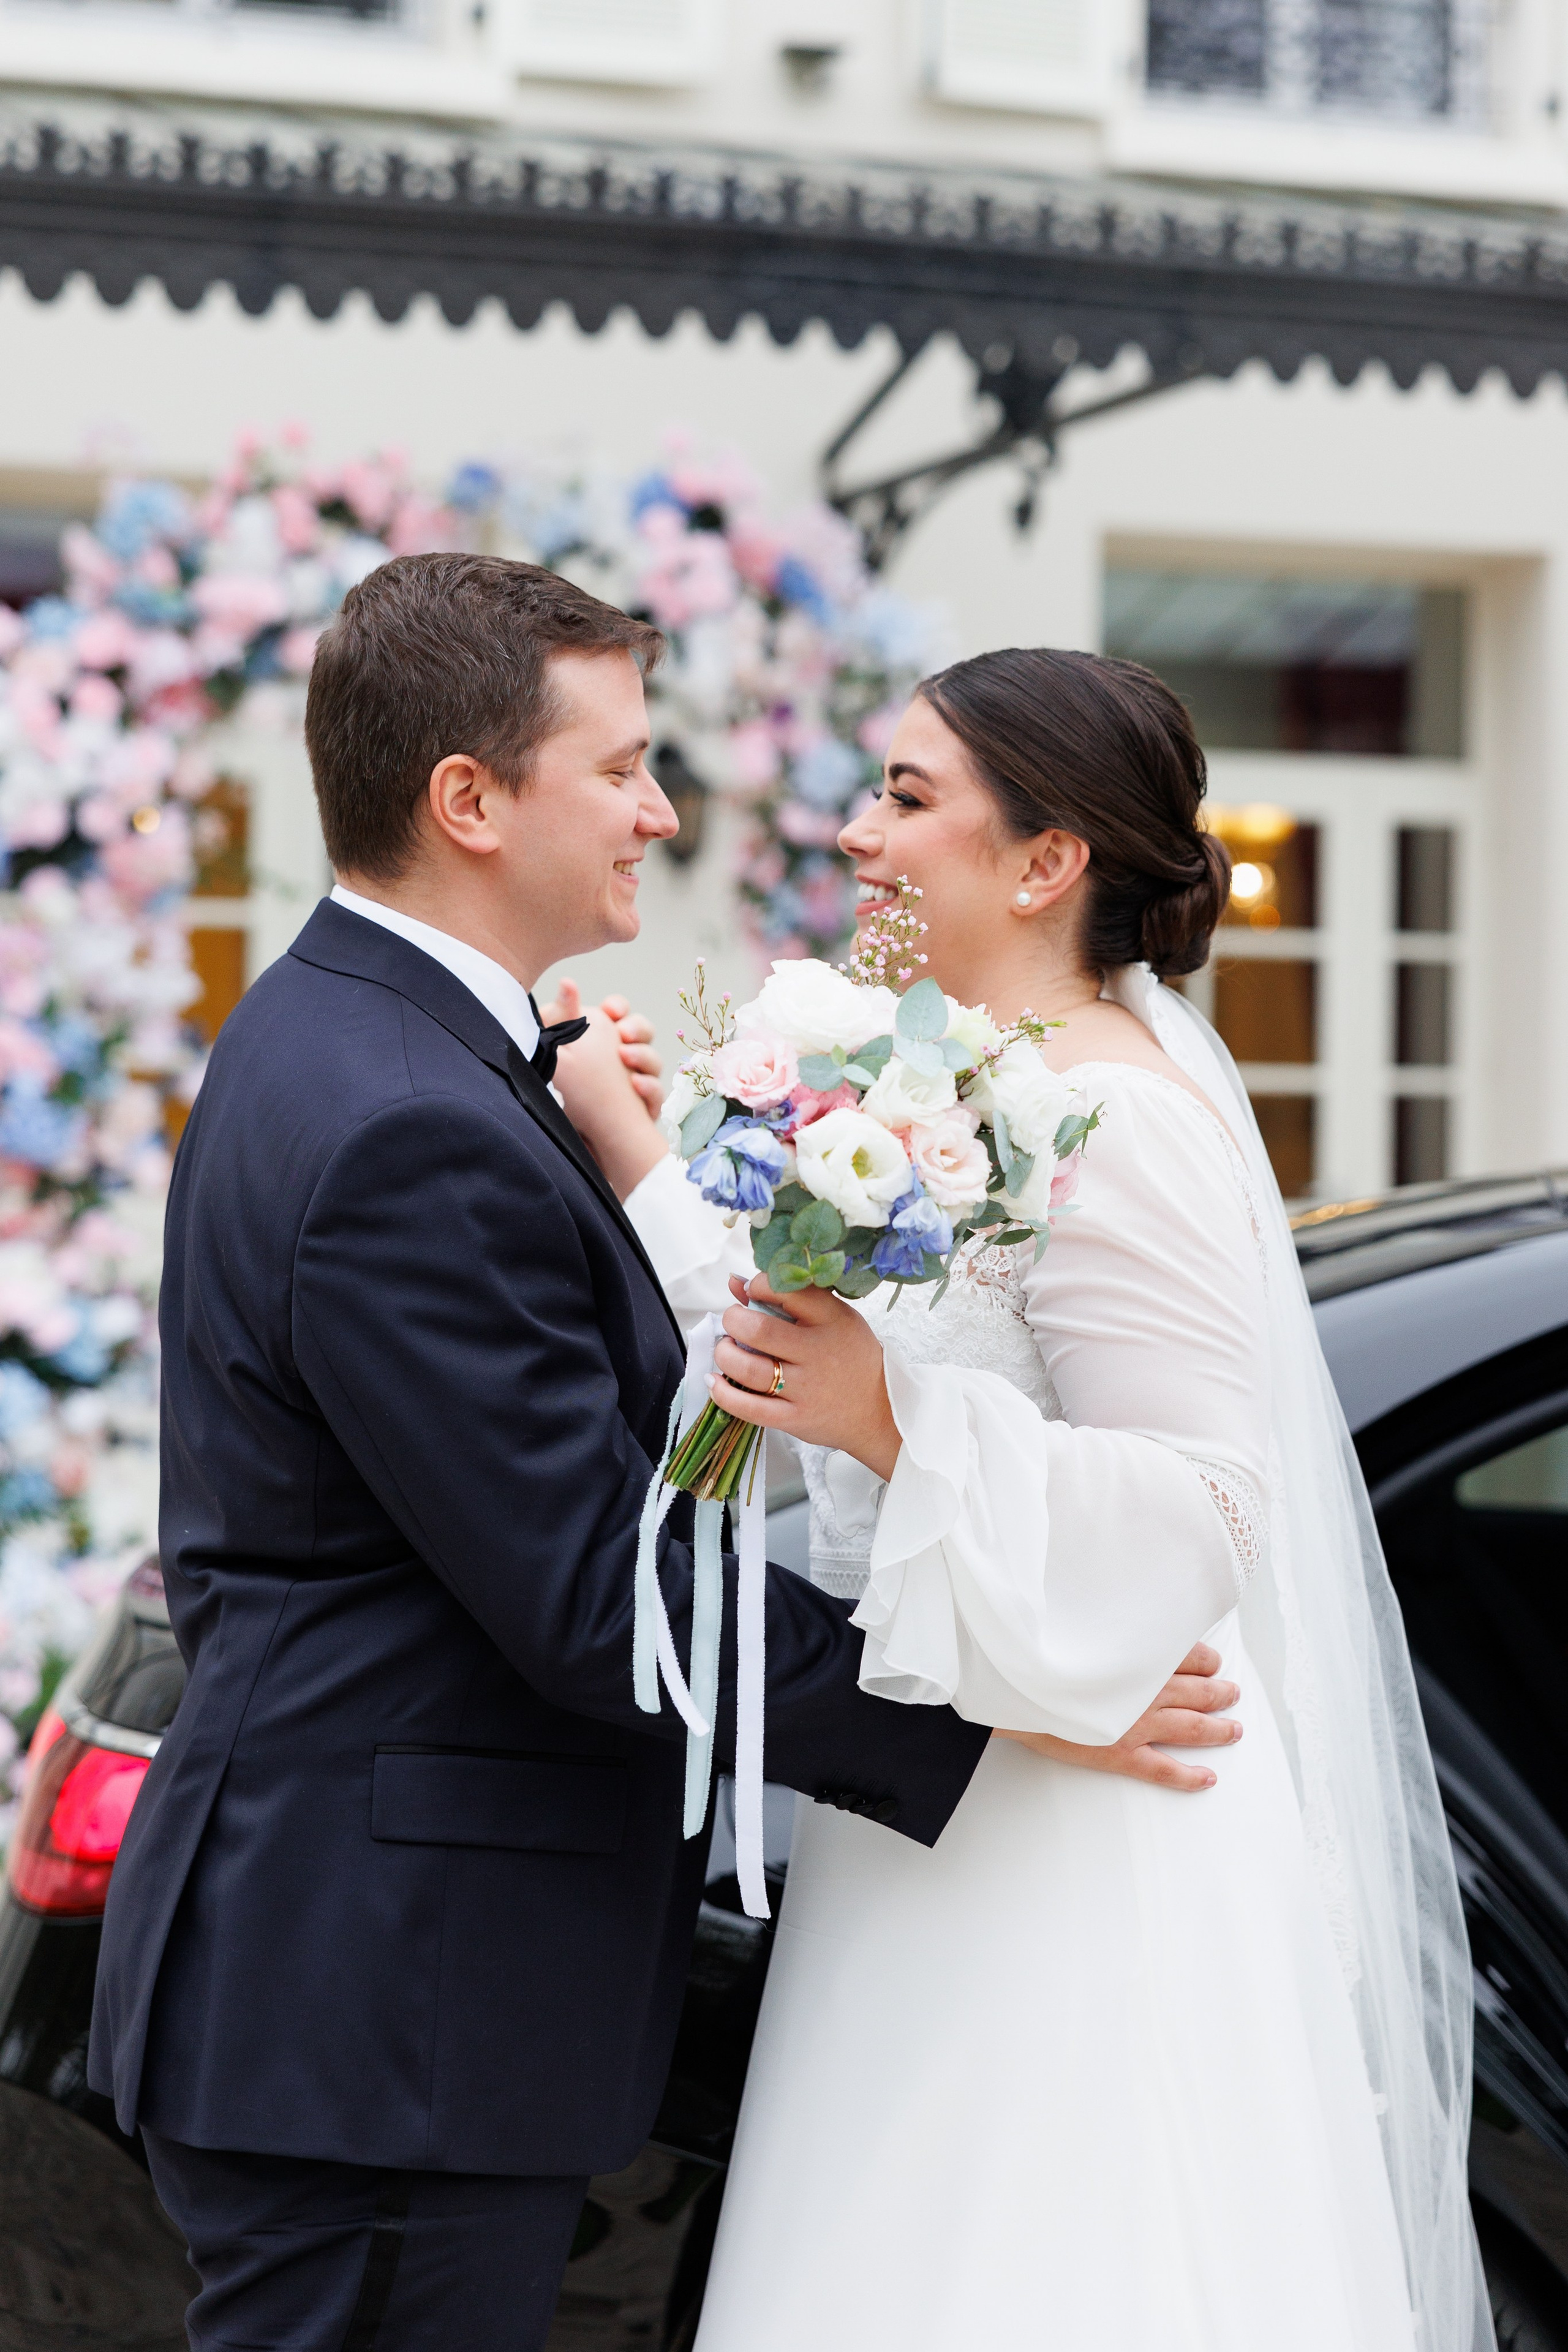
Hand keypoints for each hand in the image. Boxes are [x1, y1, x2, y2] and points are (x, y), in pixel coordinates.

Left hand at [541, 979, 663, 1115]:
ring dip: (643, 1056)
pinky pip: (656, 1094)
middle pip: (643, 1031)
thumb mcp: (558, 1052)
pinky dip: (649, 1088)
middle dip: (637, 1028)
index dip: (619, 1007)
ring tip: (625, 1057)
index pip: (619, 1012)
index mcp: (603, 1037)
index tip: (610, 1011)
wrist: (575, 1138)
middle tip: (622, 1034)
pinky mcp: (644, 1107)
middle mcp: (625, 1055)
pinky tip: (636, 1085)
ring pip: (654, 1060)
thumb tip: (567, 982)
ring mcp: (638, 1079)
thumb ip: (563, 1018)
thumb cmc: (566, 1092)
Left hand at [712, 1271, 899, 1480]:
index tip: (752, 1293)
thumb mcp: (834, 1319)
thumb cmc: (851, 1357)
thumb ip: (789, 1299)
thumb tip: (734, 1282)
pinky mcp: (795, 1418)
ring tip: (727, 1349)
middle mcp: (818, 1352)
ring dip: (725, 1354)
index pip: (787, 1290)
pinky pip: (750, 1409)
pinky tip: (715, 1381)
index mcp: (832, 1320)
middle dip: (733, 1320)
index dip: (758, 1286)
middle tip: (733, 1322)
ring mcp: (806, 1389)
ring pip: (750, 1370)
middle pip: (760, 1330)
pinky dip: (724, 1394)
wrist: (880, 1411)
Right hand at [993, 1643, 1242, 1792]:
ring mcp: (1137, 1725)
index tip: (1214, 1661)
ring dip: (1218, 1729)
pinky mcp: (1121, 1754)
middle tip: (1233, 1693)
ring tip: (1234, 1729)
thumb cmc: (1049, 1662)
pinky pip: (1164, 1770)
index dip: (1206, 1660)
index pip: (1187, 1656)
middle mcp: (1145, 1691)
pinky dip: (1189, 1777)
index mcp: (1138, 1660)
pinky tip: (1208, 1779)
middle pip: (1197, 1692)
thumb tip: (1131, 1627)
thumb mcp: (1084, 1634)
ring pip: (1191, 1728)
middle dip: (1219, 1693)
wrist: (1019, 1691)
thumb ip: (1113, 1633)